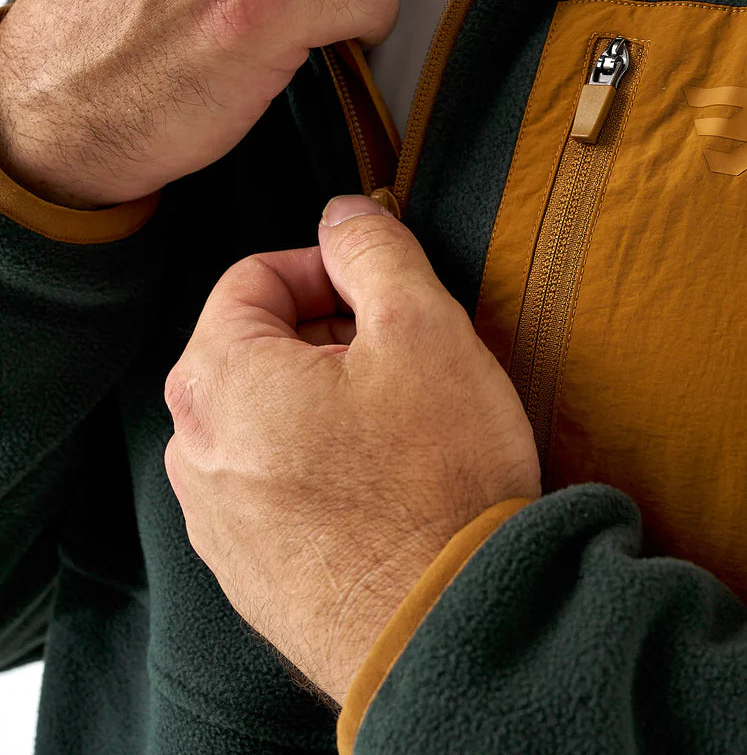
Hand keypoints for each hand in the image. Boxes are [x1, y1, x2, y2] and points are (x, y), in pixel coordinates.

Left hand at [163, 195, 539, 704]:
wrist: (450, 629)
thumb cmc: (437, 480)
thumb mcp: (423, 328)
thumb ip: (375, 251)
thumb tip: (345, 214)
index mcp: (219, 380)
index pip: (253, 279)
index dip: (327, 267)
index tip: (381, 290)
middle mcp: (198, 450)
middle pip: (256, 347)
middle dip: (331, 334)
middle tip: (405, 353)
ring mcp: (220, 519)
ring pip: (268, 414)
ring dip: (329, 397)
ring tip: (403, 419)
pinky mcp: (250, 570)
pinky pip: (276, 479)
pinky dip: (324, 458)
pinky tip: (387, 478)